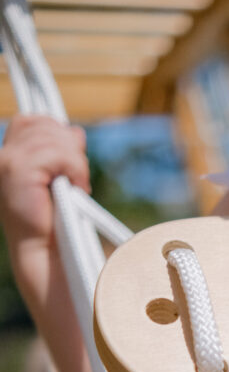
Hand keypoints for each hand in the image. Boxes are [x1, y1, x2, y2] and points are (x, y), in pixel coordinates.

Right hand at [0, 114, 89, 253]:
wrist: (42, 251)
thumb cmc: (53, 220)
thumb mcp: (60, 177)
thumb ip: (63, 152)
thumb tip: (76, 131)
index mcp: (7, 155)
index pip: (31, 121)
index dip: (55, 132)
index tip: (70, 160)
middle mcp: (2, 155)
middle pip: (46, 125)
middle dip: (70, 148)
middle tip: (77, 179)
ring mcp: (8, 161)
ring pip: (56, 138)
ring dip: (76, 162)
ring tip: (77, 187)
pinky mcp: (20, 170)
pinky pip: (59, 154)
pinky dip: (75, 169)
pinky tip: (77, 187)